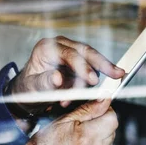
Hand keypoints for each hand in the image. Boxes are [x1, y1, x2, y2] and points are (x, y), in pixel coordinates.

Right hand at [0, 99, 117, 144]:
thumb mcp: (62, 121)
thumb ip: (87, 110)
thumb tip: (104, 99)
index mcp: (88, 138)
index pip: (112, 119)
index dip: (103, 113)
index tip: (95, 112)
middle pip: (110, 132)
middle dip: (99, 127)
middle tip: (80, 129)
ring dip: (96, 143)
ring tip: (76, 144)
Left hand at [8, 36, 123, 115]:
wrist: (27, 91)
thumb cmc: (27, 88)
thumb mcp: (31, 88)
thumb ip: (44, 83)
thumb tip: (58, 78)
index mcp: (46, 48)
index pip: (69, 53)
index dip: (83, 66)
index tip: (93, 80)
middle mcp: (59, 46)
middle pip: (85, 51)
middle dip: (103, 63)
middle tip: (118, 74)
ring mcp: (70, 52)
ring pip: (91, 60)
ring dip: (92, 79)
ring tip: (77, 98)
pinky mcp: (77, 62)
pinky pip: (90, 70)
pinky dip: (91, 82)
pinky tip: (80, 95)